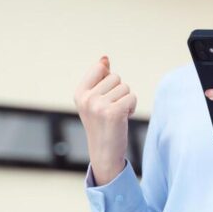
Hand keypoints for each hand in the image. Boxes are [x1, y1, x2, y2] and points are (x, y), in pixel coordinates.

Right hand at [73, 55, 136, 185]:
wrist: (104, 153)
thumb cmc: (102, 124)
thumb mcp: (96, 99)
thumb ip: (100, 78)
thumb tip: (105, 59)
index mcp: (79, 93)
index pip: (100, 68)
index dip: (108, 81)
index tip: (104, 97)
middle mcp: (86, 98)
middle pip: (115, 77)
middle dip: (119, 92)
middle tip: (111, 110)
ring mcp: (98, 105)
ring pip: (125, 88)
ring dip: (126, 100)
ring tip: (116, 115)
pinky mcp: (113, 112)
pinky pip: (132, 98)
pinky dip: (132, 108)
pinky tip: (123, 119)